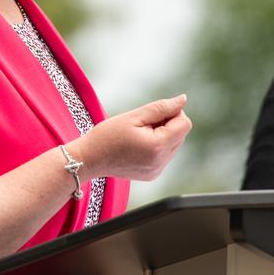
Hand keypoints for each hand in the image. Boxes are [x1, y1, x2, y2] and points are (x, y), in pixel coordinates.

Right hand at [73, 94, 191, 181]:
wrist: (89, 159)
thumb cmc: (107, 135)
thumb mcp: (132, 116)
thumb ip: (160, 108)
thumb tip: (183, 100)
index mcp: (157, 146)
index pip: (184, 124)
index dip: (171, 113)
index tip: (151, 113)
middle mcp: (161, 162)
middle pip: (180, 135)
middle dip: (166, 125)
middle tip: (140, 124)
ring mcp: (157, 170)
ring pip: (173, 145)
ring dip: (161, 135)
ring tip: (136, 136)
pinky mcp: (152, 174)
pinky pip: (164, 155)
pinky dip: (155, 147)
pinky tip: (136, 146)